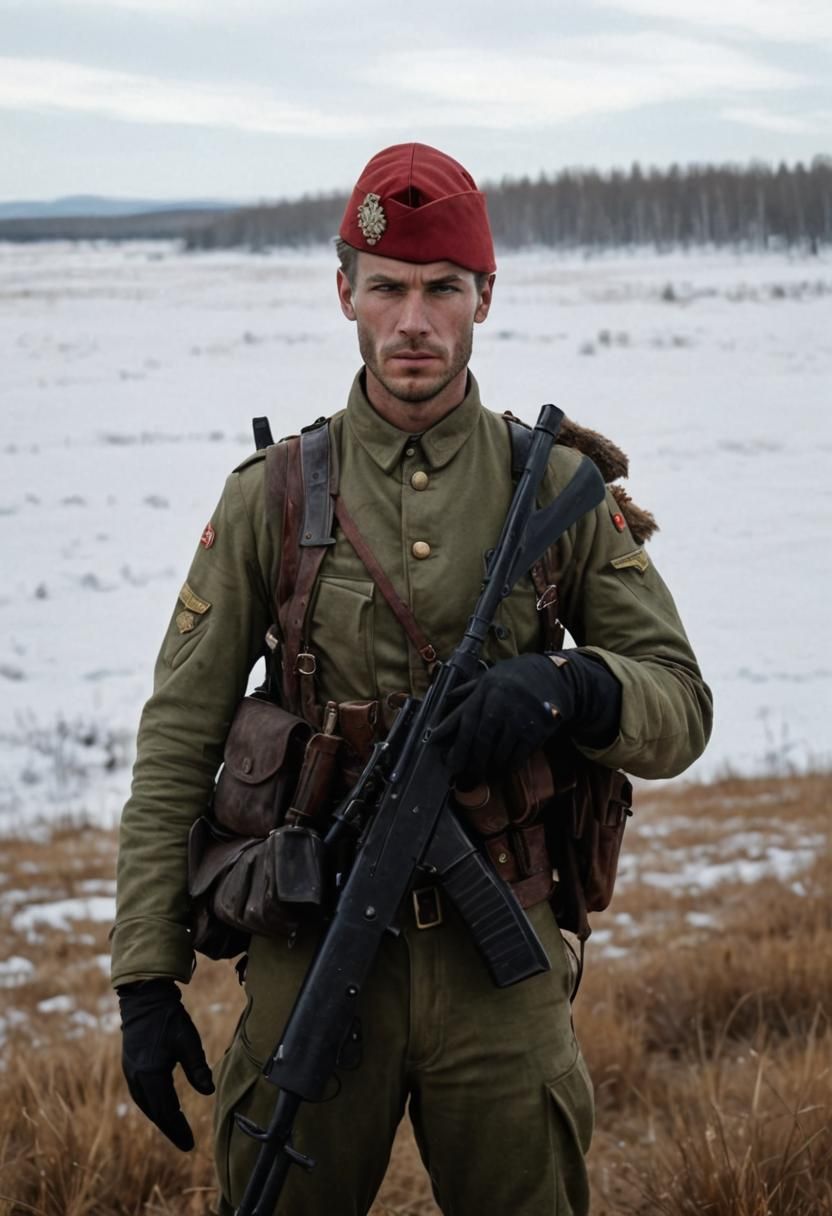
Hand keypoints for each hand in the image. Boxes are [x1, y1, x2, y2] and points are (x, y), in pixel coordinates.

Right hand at [117, 978, 213, 1151]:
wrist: (145, 999)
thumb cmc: (169, 1018)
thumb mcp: (188, 1041)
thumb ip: (197, 1067)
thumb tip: (208, 1092)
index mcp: (151, 1075)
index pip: (166, 1111)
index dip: (178, 1128)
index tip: (190, 1145)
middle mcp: (137, 1078)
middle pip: (155, 1112)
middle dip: (170, 1128)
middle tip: (185, 1143)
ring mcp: (131, 1072)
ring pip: (146, 1104)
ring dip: (161, 1117)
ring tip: (175, 1128)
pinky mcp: (130, 1065)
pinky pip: (142, 1094)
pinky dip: (153, 1105)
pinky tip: (161, 1106)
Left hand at [431, 651, 620, 782]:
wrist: (552, 676)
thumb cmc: (514, 678)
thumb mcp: (489, 677)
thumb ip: (467, 692)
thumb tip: (445, 701)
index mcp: (485, 691)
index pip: (465, 720)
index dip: (452, 740)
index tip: (444, 756)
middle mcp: (500, 704)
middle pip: (480, 740)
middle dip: (470, 761)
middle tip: (464, 774)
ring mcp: (518, 718)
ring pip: (498, 752)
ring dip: (489, 766)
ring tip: (482, 774)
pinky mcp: (535, 730)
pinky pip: (518, 756)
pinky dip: (508, 766)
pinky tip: (503, 770)